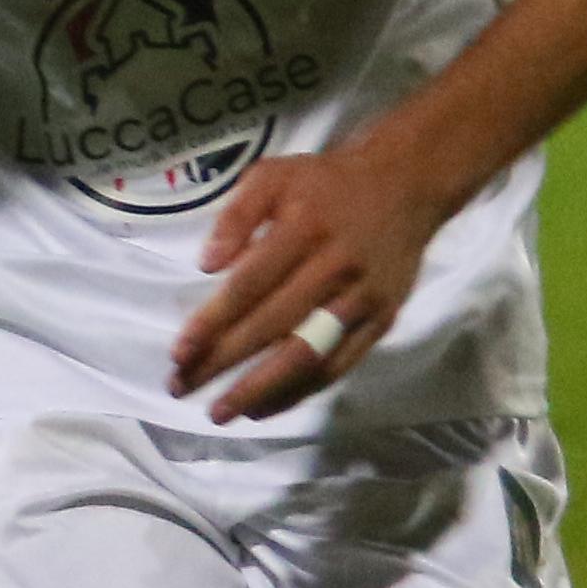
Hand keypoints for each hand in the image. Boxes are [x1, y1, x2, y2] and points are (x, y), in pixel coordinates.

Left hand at [171, 137, 447, 421]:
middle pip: (273, 327)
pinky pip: (339, 365)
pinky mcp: (382, 320)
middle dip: (223, 363)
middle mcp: (336, 268)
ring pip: (308, 355)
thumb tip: (206, 264)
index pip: (250, 286)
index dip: (213, 322)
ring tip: (220, 412)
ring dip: (261, 390)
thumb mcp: (273, 175)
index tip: (178, 353)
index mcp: (305, 229)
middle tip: (180, 388)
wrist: (407, 184)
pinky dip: (301, 392)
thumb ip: (236, 215)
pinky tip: (265, 407)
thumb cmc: (326, 183)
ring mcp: (363, 299)